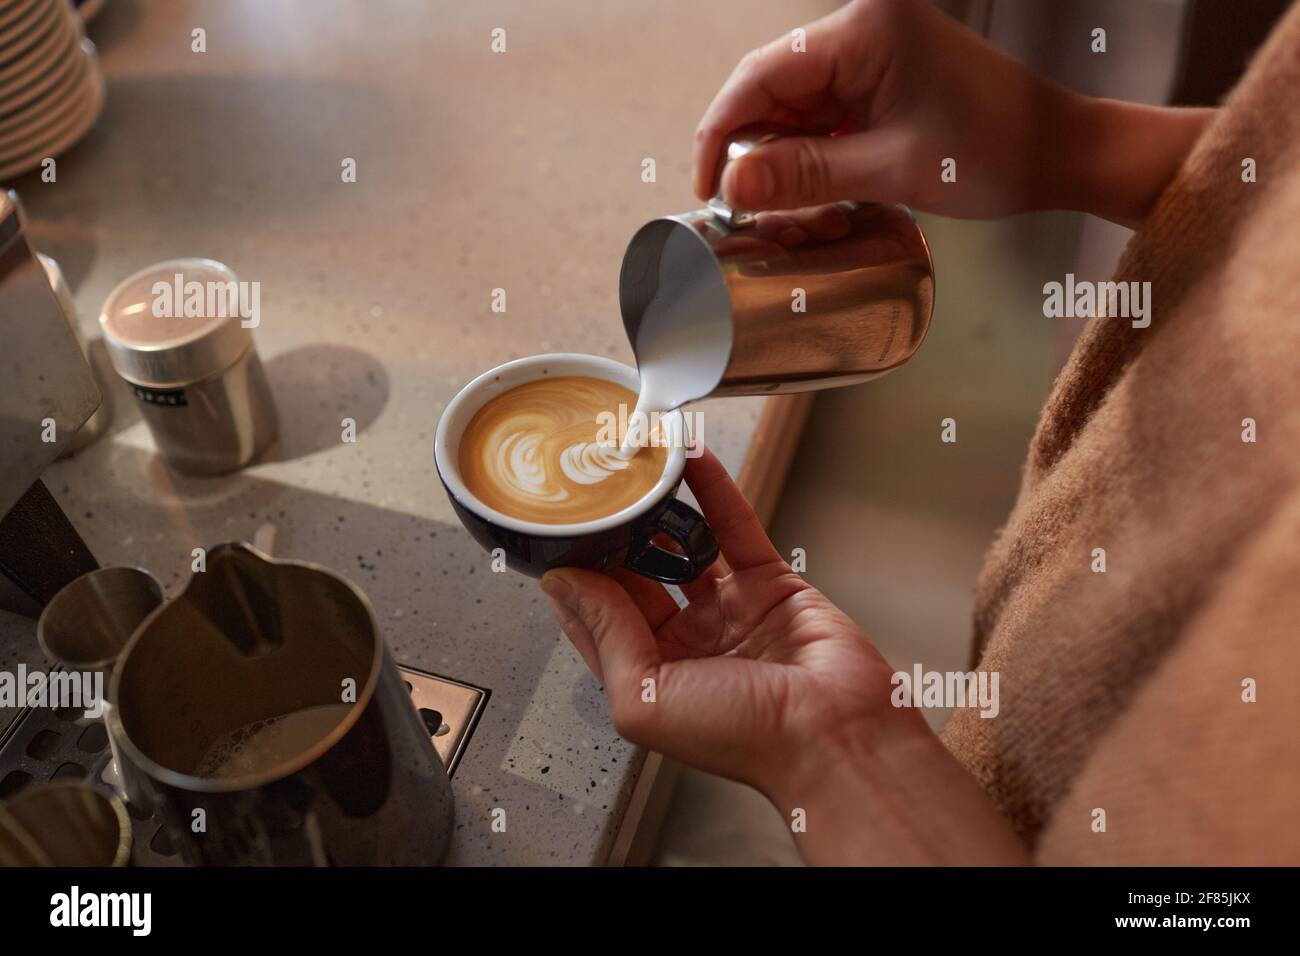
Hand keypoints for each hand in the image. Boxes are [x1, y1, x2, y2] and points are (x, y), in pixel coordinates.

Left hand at [540, 447, 899, 791]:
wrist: (835, 733)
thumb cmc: (744, 738)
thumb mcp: (646, 697)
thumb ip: (607, 635)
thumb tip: (564, 586)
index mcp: (651, 678)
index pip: (599, 620)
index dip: (575, 580)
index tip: (553, 538)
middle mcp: (686, 645)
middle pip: (637, 578)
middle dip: (613, 539)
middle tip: (589, 495)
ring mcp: (729, 611)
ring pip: (683, 547)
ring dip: (659, 511)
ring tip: (630, 473)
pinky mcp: (769, 584)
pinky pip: (733, 528)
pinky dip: (712, 491)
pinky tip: (689, 460)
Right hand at [693, 0, 1212, 225]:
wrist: (1058, 150)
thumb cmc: (993, 151)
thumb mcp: (890, 169)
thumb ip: (804, 175)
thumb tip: (731, 185)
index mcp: (865, 30)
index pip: (761, 76)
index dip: (721, 135)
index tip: (707, 189)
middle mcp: (861, 27)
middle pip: (770, 88)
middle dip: (752, 149)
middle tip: (744, 206)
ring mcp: (869, 50)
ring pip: (791, 105)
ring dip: (781, 156)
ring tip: (788, 204)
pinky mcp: (878, 74)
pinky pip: (821, 112)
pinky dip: (810, 152)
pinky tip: (815, 187)